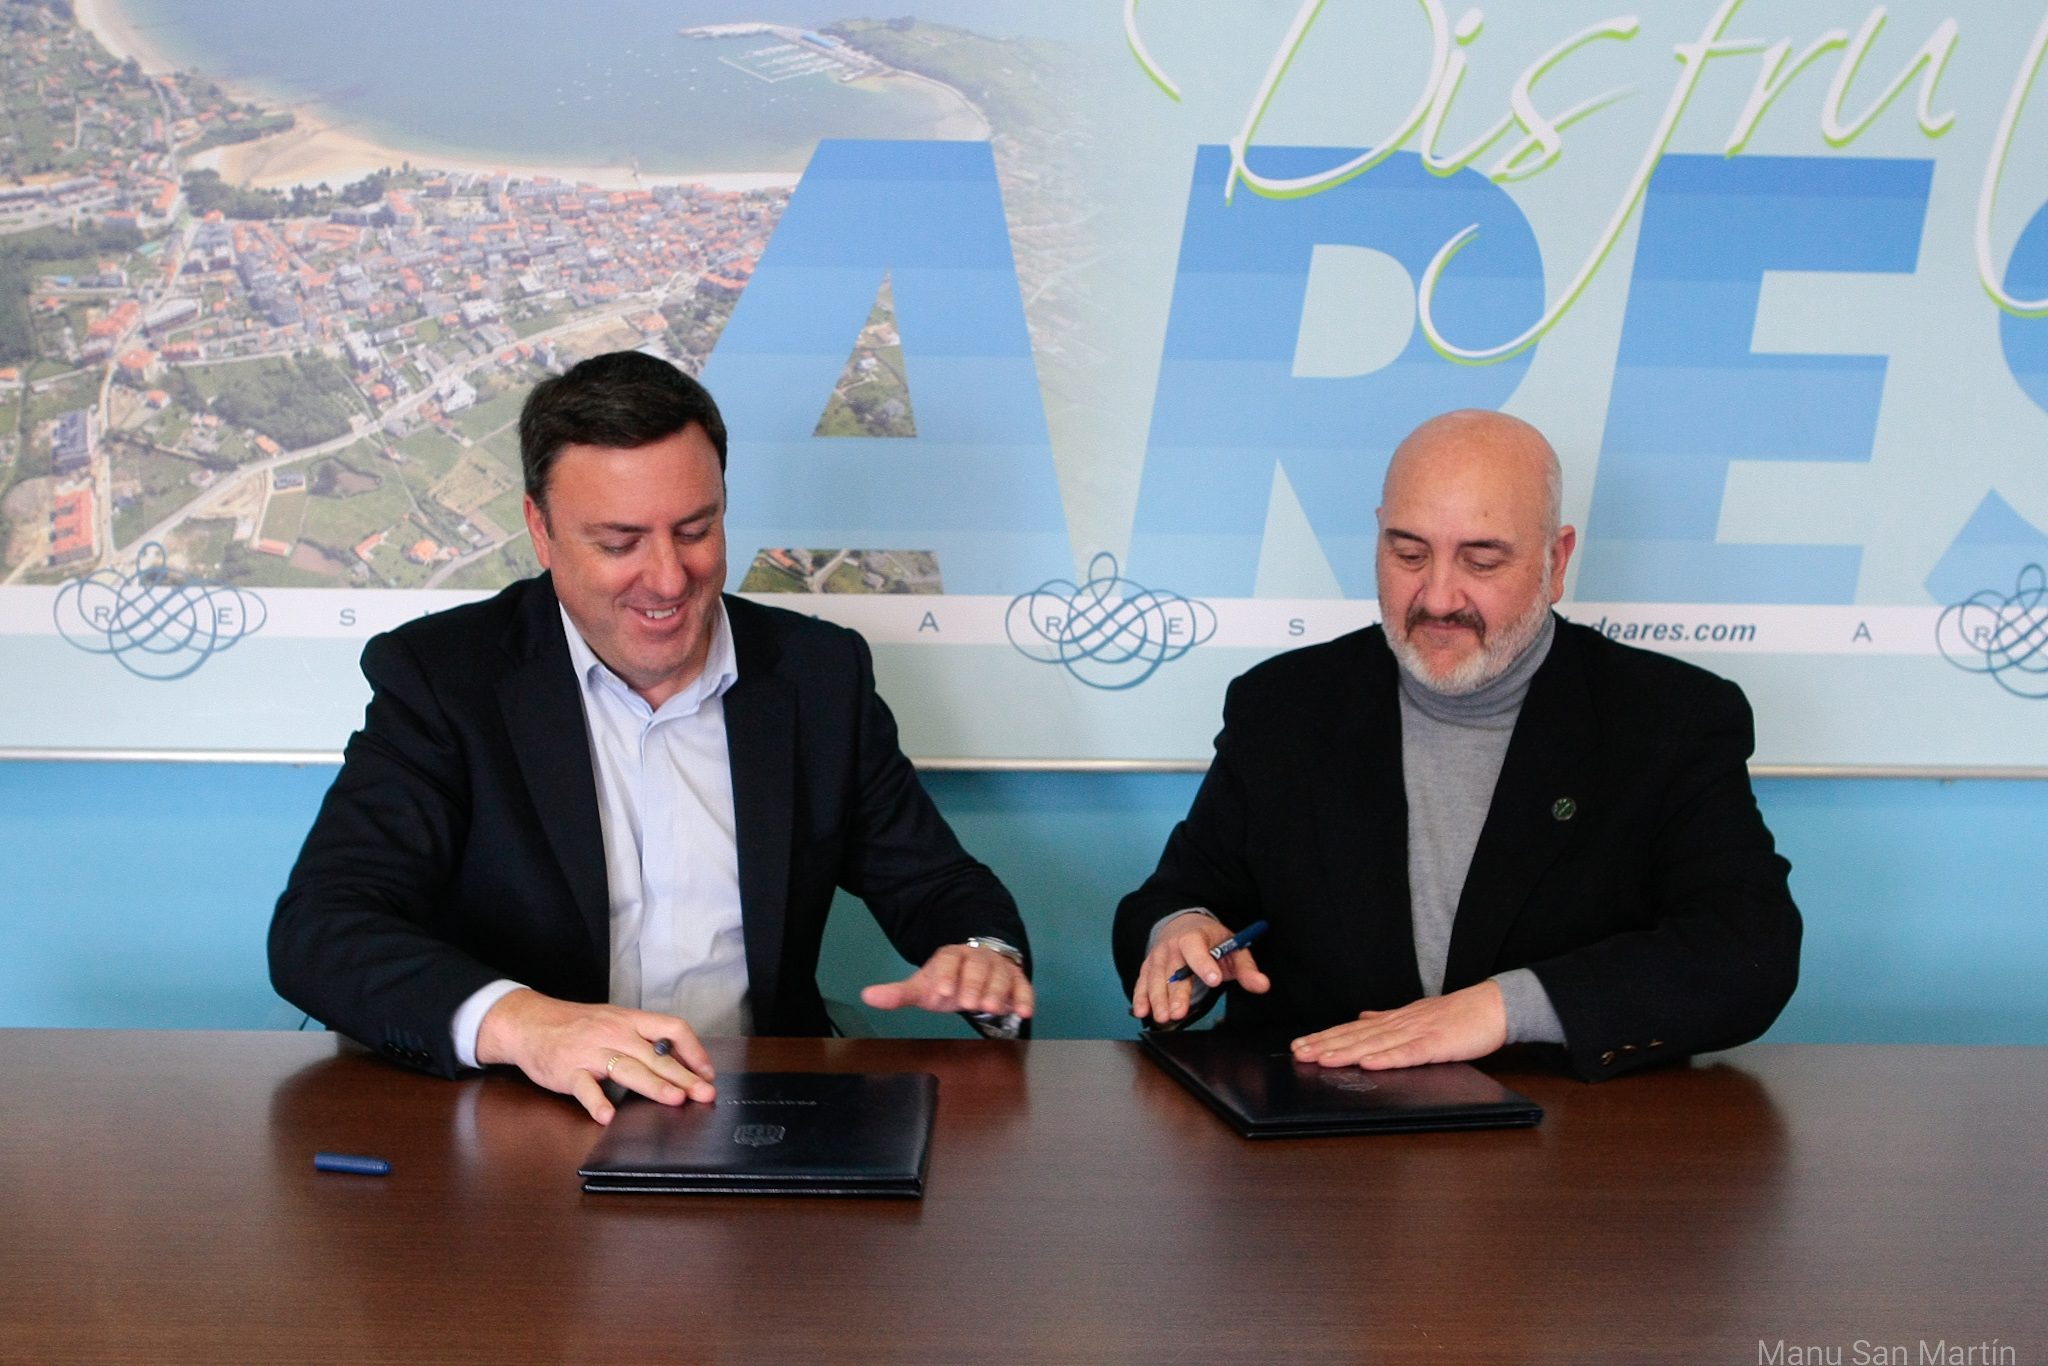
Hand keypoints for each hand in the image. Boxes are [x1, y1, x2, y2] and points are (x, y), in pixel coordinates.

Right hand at [474, 988, 716, 1124]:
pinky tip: (607, 1116)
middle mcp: (614, 1033)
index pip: (672, 1028)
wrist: (529, 1022)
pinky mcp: (567, 1071)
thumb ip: (643, 1039)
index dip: (694, 1050)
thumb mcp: (613, 1022)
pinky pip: (585, 1088)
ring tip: (674, 1099)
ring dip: (653, 1085)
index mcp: (629, 1020)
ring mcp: (590, 1052)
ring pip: (627, 1068)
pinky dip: (596, 1102)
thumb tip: (678, 1060)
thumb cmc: (576, 1025)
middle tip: (704, 1093)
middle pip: (656, 1054)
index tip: (707, 1072)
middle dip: (684, 1076)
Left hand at [860, 943, 1034, 1017]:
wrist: (979, 970)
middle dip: (973, 985)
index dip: (946, 976)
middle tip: (970, 1003)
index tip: (941, 992)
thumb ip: (899, 994)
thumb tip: (866, 996)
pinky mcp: (1017, 980)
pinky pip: (1023, 986)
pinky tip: (1024, 1012)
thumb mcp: (924, 987)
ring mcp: (998, 968)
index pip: (948, 962)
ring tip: (993, 1007)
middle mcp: (976, 959)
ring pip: (1000, 976)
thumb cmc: (949, 982)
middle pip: (976, 968)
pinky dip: (1025, 998)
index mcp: (951, 957)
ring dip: (998, 991)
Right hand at [1130, 912, 1269, 1025]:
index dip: (1204, 964)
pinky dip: (1140, 997)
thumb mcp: (1232, 948)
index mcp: (1195, 936)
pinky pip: (1142, 982)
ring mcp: (1158, 957)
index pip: (1197, 948)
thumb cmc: (1211, 941)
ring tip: (1163, 1018)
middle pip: (1173, 970)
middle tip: (1179, 1012)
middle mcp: (1172, 945)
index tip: (1214, 979)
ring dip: (1157, 999)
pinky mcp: (1148, 967)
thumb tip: (1262, 985)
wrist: (1183, 925)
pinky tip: (1142, 1012)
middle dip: (1176, 993)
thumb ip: (1247, 968)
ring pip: (1155, 979)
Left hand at [1291, 980, 1507, 1069]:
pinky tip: (1367, 1064)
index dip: (1326, 1037)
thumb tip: (1362, 1015)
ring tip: (1322, 1058)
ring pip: (1376, 1043)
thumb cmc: (1458, 1015)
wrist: (1494, 1006)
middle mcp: (1400, 1024)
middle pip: (1357, 1036)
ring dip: (1347, 1051)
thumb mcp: (1417, 1015)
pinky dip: (1387, 1059)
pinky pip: (1409, 1053)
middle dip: (1326, 1045)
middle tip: (1298, 1053)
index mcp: (1395, 1019)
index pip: (1353, 1029)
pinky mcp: (1437, 1045)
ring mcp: (1418, 1033)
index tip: (1300, 1045)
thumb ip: (1389, 1018)